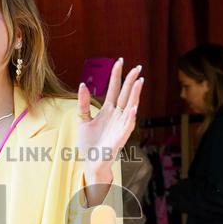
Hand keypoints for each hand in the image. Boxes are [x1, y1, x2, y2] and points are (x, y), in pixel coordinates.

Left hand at [77, 59, 142, 188]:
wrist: (91, 162)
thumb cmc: (89, 143)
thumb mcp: (82, 120)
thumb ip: (83, 104)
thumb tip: (82, 85)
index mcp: (108, 110)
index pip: (114, 88)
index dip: (116, 75)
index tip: (120, 61)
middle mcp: (117, 115)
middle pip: (125, 94)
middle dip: (131, 80)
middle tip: (137, 67)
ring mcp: (120, 125)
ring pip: (130, 106)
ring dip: (135, 95)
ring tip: (139, 82)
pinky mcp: (121, 137)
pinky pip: (128, 125)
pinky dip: (131, 117)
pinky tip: (134, 108)